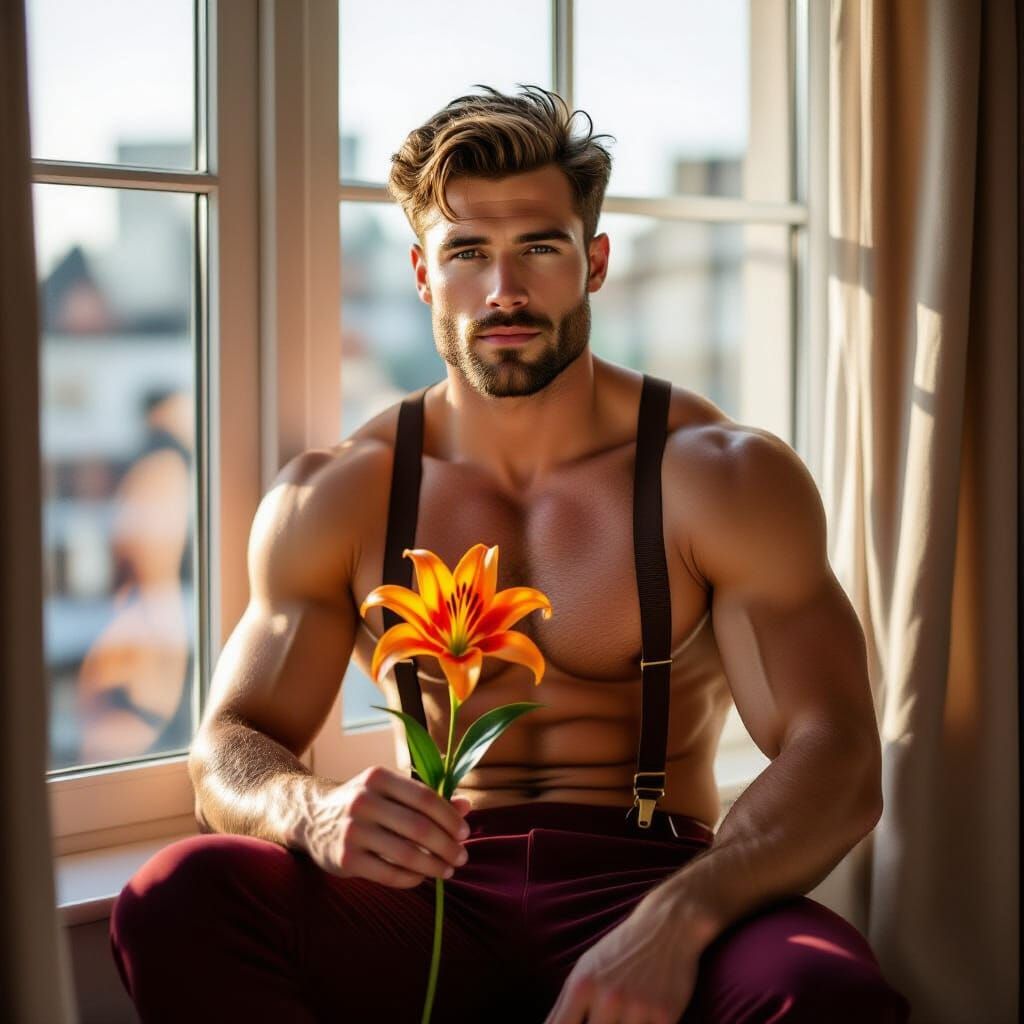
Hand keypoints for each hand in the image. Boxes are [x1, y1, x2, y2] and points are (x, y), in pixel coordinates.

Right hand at [302, 765, 470, 887]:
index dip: (450, 818)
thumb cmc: (364, 802)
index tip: (465, 833)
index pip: (425, 798)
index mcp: (378, 777)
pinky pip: (388, 874)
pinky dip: (411, 878)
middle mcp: (363, 801)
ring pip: (406, 854)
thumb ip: (427, 798)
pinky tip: (422, 877)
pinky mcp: (345, 859)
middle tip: (462, 857)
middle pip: (419, 828)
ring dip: (434, 866)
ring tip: (448, 870)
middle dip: (447, 846)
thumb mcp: (391, 790)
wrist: (312, 817)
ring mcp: (352, 831)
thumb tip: (467, 806)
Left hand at [543, 894, 703, 1023]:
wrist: (667, 925)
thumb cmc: (621, 950)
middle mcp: (608, 997)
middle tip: (603, 1018)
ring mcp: (638, 1008)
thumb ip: (564, 1007)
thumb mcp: (585, 969)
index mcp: (582, 985)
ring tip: (624, 1015)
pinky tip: (644, 1018)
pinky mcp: (666, 1016)